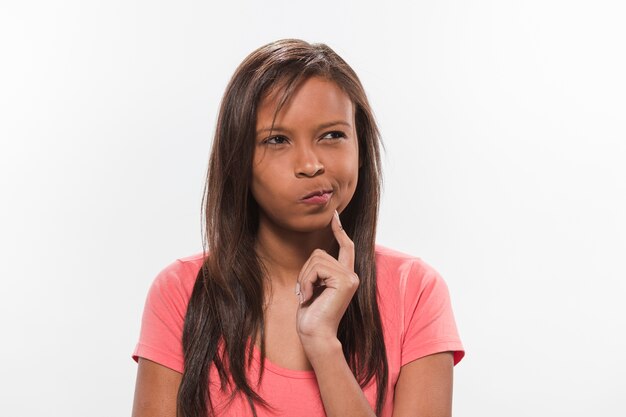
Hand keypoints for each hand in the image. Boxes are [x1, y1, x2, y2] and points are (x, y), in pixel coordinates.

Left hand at [295, 210, 358, 355]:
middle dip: (306, 271)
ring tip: (308, 296)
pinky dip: (307, 281)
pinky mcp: (344, 281)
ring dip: (305, 277)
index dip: (339, 230)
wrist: (315, 334)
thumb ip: (320, 270)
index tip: (333, 215)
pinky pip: (316, 268)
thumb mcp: (315, 287)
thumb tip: (317, 254)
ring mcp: (350, 277)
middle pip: (320, 253)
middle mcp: (352, 275)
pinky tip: (310, 297)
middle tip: (305, 292)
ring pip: (316, 259)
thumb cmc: (312, 314)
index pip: (346, 247)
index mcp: (346, 276)